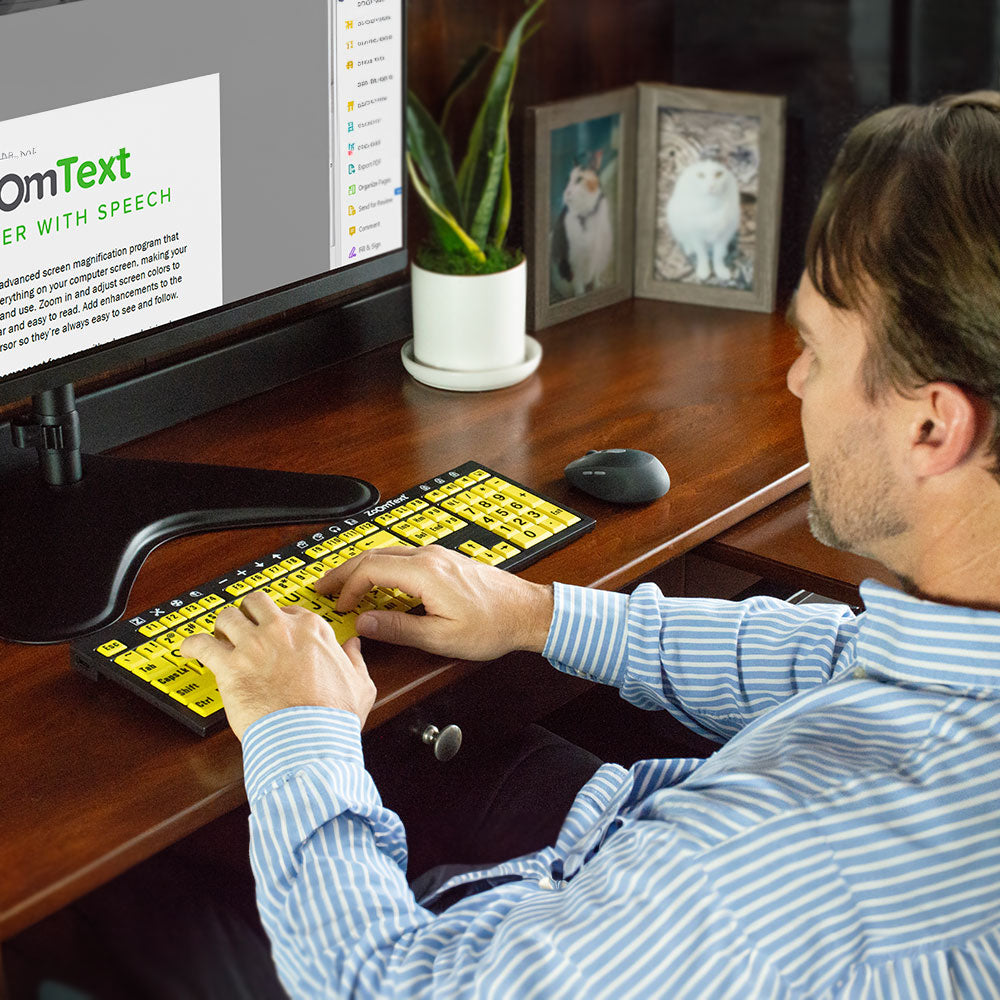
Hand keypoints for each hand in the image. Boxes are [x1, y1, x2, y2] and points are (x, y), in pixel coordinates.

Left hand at [180, 592, 375, 741]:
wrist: (309, 738)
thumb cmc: (332, 716)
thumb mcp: (360, 683)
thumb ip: (355, 660)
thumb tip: (353, 647)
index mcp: (312, 629)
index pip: (291, 610)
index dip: (281, 621)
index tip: (276, 631)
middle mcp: (280, 630)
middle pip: (256, 602)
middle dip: (248, 611)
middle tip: (244, 625)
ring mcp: (253, 645)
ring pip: (227, 616)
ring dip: (221, 625)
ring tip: (217, 636)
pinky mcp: (229, 666)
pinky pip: (201, 644)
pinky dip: (191, 645)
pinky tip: (189, 649)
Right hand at [315, 544, 553, 660]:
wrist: (527, 612)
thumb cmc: (493, 626)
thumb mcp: (441, 638)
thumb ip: (399, 629)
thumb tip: (364, 624)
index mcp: (425, 573)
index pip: (371, 570)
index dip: (348, 587)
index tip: (338, 606)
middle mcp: (429, 557)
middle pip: (374, 555)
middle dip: (344, 571)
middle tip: (322, 586)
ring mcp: (438, 556)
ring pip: (388, 553)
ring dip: (362, 568)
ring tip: (343, 584)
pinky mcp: (444, 561)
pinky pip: (403, 557)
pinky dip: (381, 567)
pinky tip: (377, 582)